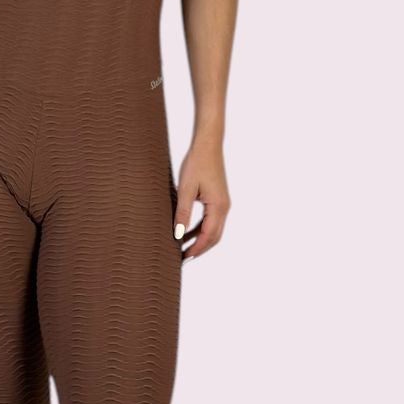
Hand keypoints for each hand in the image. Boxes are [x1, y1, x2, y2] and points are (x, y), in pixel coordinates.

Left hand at [173, 143, 229, 260]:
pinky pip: (212, 221)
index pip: (208, 235)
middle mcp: (225, 207)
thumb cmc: (197, 163)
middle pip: (215, 237)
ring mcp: (224, 204)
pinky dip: (202, 230)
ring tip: (185, 248)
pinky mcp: (219, 199)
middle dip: (200, 249)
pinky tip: (189, 232)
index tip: (184, 257)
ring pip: (215, 230)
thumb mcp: (185, 188)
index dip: (197, 248)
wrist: (208, 145)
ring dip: (201, 240)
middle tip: (184, 258)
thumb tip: (178, 233)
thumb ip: (183, 212)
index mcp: (218, 206)